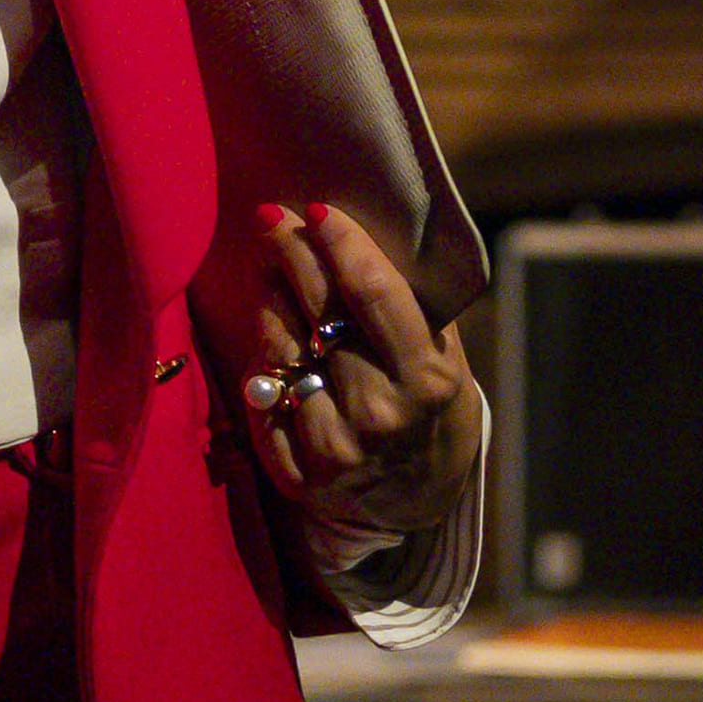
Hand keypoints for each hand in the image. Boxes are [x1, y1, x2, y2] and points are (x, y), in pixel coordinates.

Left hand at [236, 203, 482, 534]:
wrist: (420, 492)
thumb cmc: (428, 401)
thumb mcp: (442, 352)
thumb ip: (406, 304)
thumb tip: (348, 232)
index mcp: (425, 379)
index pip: (373, 293)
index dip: (341, 244)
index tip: (317, 209)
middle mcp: (379, 415)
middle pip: (319, 315)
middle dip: (292, 256)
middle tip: (270, 218)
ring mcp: (336, 450)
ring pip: (280, 354)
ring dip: (268, 305)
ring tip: (268, 274)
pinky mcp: (299, 476)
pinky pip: (260, 401)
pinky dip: (260, 367)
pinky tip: (269, 341)